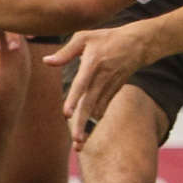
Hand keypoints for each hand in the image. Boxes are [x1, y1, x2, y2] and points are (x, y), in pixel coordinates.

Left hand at [44, 24, 152, 148]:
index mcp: (92, 62)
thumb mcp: (84, 37)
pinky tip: (87, 132)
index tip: (67, 114)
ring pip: (97, 110)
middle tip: (76, 141)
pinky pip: (103, 108)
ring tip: (79, 144)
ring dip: (89, 127)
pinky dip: (95, 119)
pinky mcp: (114, 90)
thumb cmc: (105, 38)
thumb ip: (65, 52)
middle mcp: (101, 77)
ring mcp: (109, 86)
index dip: (75, 99)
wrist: (136, 44)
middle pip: (90, 103)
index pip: (82, 83)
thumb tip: (46, 61)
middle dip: (82, 124)